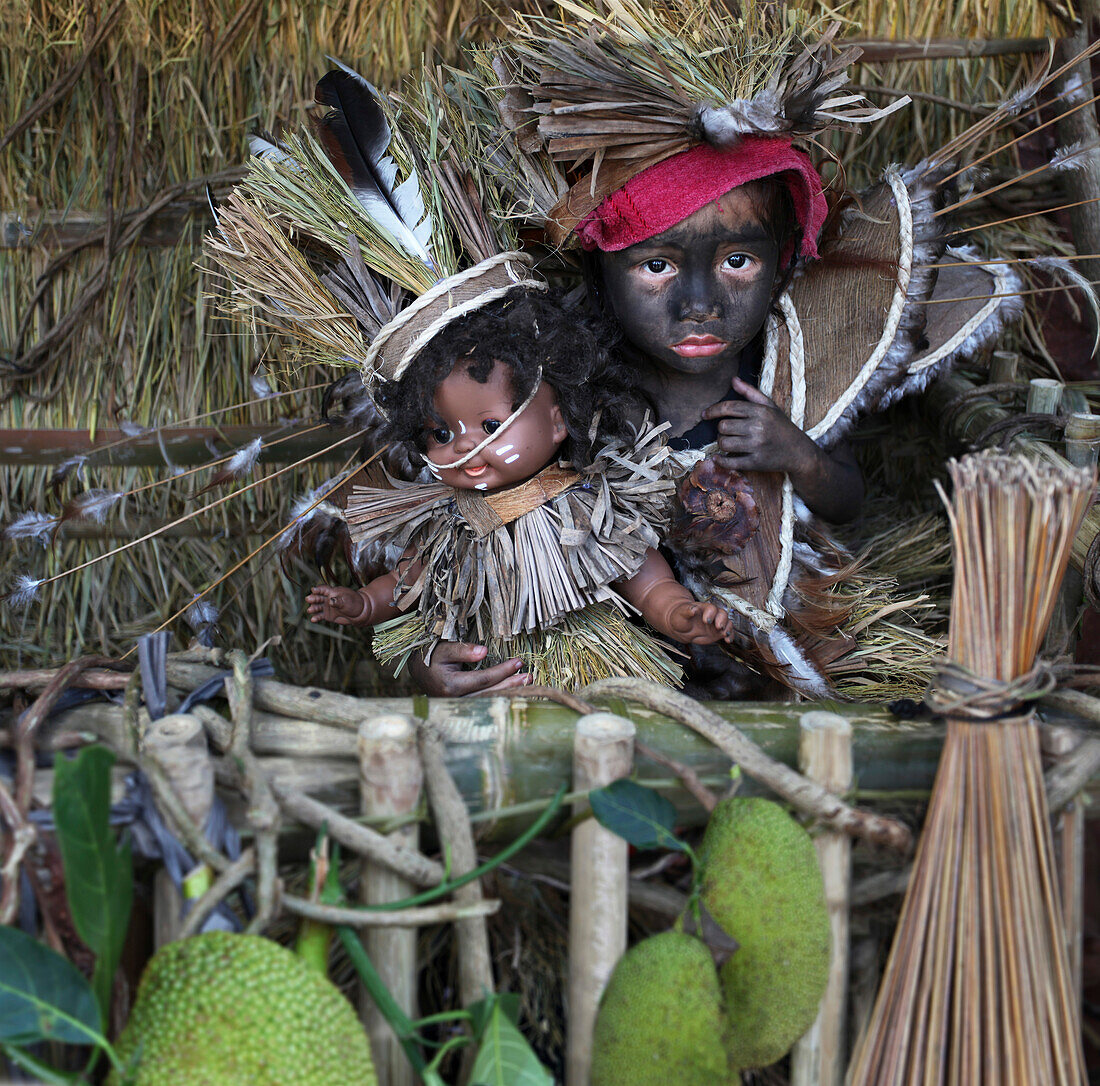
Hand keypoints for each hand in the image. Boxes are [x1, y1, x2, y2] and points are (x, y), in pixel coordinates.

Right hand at [306, 584, 369, 624]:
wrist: (360, 613)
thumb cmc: (355, 603)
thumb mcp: (347, 601)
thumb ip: (338, 601)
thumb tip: (331, 601)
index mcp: (333, 592)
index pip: (323, 589)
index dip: (318, 589)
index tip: (313, 590)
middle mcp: (328, 598)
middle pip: (318, 597)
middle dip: (313, 598)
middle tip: (308, 599)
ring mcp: (327, 607)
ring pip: (317, 607)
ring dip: (313, 608)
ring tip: (310, 610)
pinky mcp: (327, 615)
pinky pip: (320, 616)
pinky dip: (316, 617)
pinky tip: (313, 619)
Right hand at [407, 642, 531, 696]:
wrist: (417, 670)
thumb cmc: (431, 656)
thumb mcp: (443, 648)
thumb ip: (463, 650)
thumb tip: (484, 652)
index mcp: (451, 687)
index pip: (483, 679)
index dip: (503, 671)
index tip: (519, 662)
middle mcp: (456, 701)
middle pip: (490, 694)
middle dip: (511, 685)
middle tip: (529, 677)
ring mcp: (459, 707)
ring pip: (489, 701)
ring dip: (509, 692)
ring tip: (527, 683)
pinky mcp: (463, 707)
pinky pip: (485, 702)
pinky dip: (501, 696)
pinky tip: (514, 690)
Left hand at [666, 600, 733, 644]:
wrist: (680, 627)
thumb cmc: (680, 617)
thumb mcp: (681, 613)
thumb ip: (687, 611)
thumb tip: (694, 609)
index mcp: (704, 608)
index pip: (711, 608)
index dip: (711, 614)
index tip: (706, 621)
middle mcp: (712, 615)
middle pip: (722, 614)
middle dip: (722, 620)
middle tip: (718, 627)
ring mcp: (716, 623)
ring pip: (727, 623)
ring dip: (728, 628)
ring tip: (725, 634)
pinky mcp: (718, 632)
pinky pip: (727, 633)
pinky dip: (730, 636)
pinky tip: (728, 640)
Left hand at [703, 376, 817, 475]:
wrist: (800, 452)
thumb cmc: (782, 427)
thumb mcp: (770, 406)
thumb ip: (750, 393)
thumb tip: (733, 380)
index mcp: (760, 411)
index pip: (729, 408)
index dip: (713, 410)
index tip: (704, 414)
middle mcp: (758, 427)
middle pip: (723, 427)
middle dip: (721, 429)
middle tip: (726, 431)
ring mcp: (757, 446)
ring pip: (724, 443)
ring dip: (721, 443)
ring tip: (728, 442)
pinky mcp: (756, 462)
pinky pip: (730, 462)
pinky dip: (721, 460)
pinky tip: (719, 458)